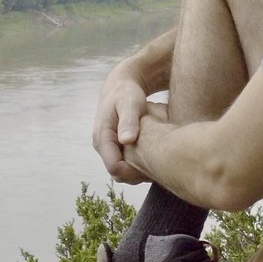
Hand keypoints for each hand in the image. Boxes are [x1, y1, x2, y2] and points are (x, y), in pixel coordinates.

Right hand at [92, 66, 151, 184]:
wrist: (121, 86)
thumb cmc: (128, 93)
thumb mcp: (130, 104)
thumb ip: (128, 121)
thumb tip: (125, 140)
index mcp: (102, 137)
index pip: (115, 168)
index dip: (135, 172)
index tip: (156, 167)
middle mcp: (101, 145)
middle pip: (118, 174)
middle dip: (138, 175)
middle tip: (161, 168)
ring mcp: (107, 147)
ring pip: (122, 172)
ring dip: (138, 172)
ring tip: (159, 163)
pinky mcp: (114, 147)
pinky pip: (125, 164)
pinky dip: (138, 165)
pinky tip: (154, 158)